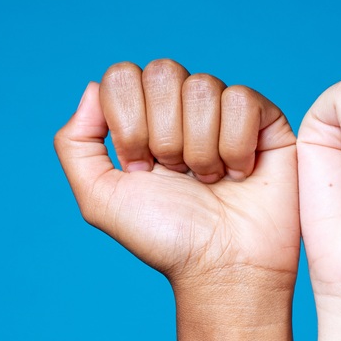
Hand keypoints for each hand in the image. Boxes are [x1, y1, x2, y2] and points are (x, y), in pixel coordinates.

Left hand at [54, 61, 299, 290]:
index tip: (142, 169)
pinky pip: (240, 100)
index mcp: (143, 118)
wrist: (221, 268)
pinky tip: (238, 174)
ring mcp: (225, 111)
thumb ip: (75, 144)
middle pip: (162, 71)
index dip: (129, 123)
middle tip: (177, 176)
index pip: (122, 76)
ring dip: (199, 148)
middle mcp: (183, 108)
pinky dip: (234, 146)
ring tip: (209, 181)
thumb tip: (92, 89)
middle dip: (163, 135)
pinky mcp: (265, 120)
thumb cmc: (166, 239)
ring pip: (201, 87)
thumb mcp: (99, 199)